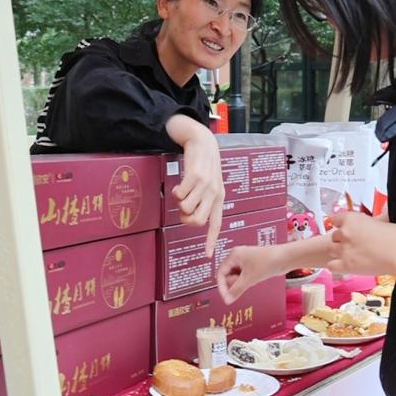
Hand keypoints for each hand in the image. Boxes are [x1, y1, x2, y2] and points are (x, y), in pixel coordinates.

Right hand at [167, 118, 224, 256]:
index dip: (211, 240)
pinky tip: (180, 183)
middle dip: (185, 218)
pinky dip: (176, 192)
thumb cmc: (203, 164)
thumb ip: (203, 200)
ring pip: (186, 208)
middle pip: (197, 221)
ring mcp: (206, 185)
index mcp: (219, 198)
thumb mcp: (209, 183)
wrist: (203, 141)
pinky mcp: (196, 176)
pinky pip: (180, 195)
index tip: (208, 255)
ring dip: (179, 202)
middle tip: (182, 208)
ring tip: (182, 190)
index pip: (216, 224)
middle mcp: (215, 194)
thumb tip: (191, 217)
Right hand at [216, 245, 278, 304]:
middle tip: (239, 290)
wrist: (285, 258)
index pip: (221, 272)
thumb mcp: (249, 278)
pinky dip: (246, 281)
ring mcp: (246, 260)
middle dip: (232, 284)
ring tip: (249, 283)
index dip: (222, 286)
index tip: (226, 296)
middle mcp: (238, 256)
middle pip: (227, 274)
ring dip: (240, 283)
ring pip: (236, 276)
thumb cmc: (268, 261)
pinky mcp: (253, 265)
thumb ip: (236, 290)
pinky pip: (244, 275)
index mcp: (234, 255)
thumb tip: (227, 299)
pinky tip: (252, 282)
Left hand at [327, 211, 395, 275]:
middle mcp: (345, 232)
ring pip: (331, 250)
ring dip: (339, 252)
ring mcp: (344, 249)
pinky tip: (345, 266)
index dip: (342, 225)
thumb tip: (374, 222)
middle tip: (355, 245)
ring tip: (352, 255)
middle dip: (342, 240)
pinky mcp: (346, 265)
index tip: (346, 229)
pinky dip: (336, 266)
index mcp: (352, 218)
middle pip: (333, 236)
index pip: (335, 219)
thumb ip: (371, 222)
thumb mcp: (382, 221)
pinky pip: (331, 266)